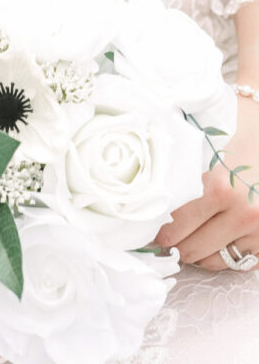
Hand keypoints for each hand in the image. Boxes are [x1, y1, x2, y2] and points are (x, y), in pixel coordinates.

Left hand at [157, 95, 258, 270]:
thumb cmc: (237, 126)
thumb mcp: (205, 136)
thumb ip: (178, 161)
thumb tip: (143, 183)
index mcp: (217, 185)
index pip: (173, 225)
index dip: (154, 231)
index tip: (144, 230)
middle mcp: (240, 211)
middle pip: (190, 248)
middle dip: (171, 246)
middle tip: (159, 238)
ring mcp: (258, 228)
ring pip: (213, 261)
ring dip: (195, 253)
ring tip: (184, 238)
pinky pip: (239, 263)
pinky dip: (223, 256)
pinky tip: (212, 239)